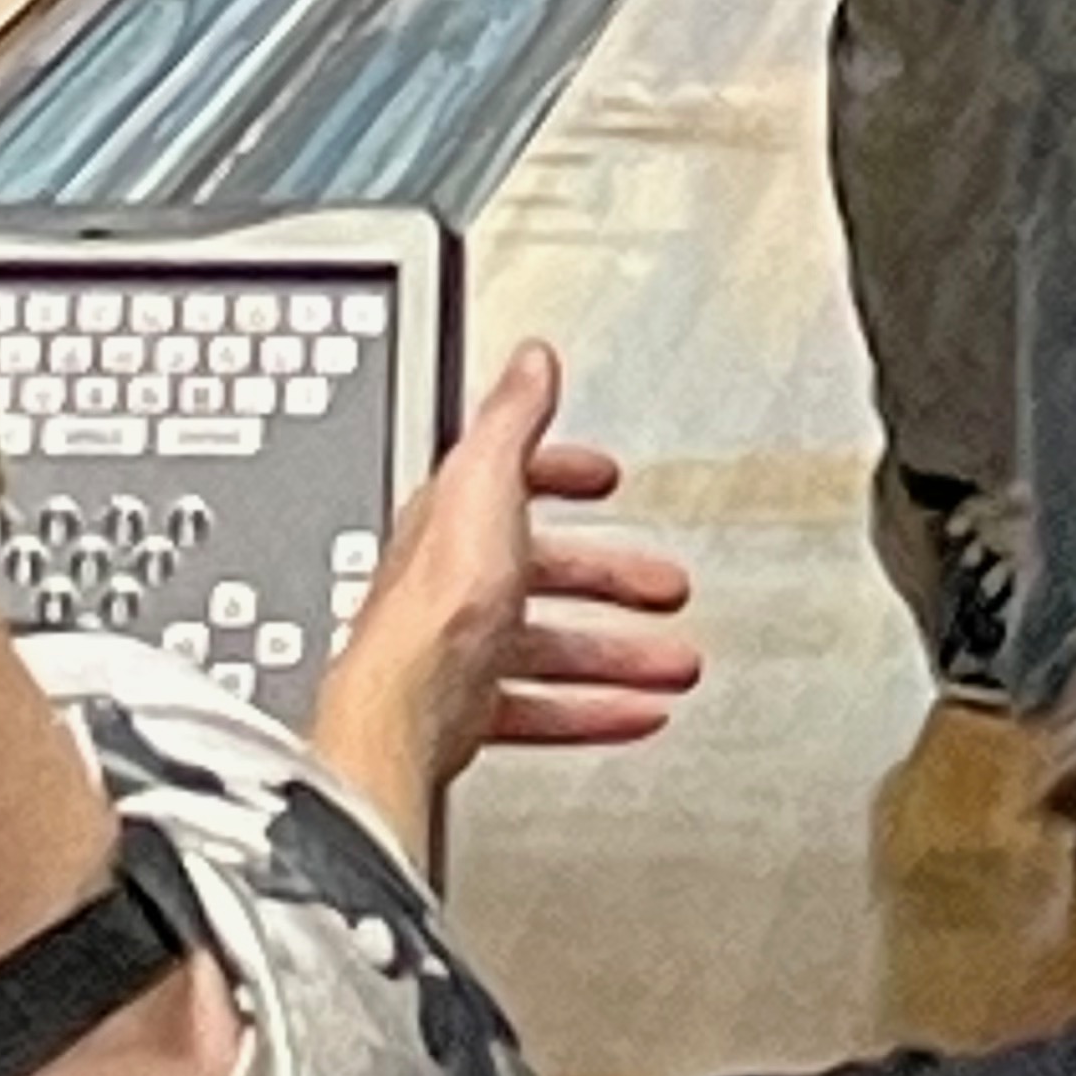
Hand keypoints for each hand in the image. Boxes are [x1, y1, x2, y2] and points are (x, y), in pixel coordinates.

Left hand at [310, 344, 696, 858]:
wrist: (401, 717)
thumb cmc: (435, 607)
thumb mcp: (485, 486)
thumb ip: (512, 420)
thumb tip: (532, 358)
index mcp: (452, 521)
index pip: (510, 482)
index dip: (561, 474)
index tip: (602, 477)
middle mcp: (451, 583)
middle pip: (544, 573)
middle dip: (612, 577)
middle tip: (664, 585)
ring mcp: (459, 651)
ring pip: (550, 647)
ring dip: (618, 653)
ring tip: (673, 663)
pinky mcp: (467, 713)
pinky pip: (544, 709)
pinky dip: (596, 709)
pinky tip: (636, 714)